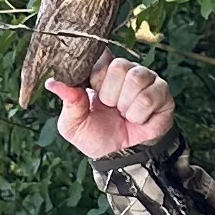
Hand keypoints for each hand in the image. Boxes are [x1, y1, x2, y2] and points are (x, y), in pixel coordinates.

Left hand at [45, 57, 174, 161]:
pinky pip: (149, 95)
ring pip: (136, 78)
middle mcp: (125, 71)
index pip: (100, 55)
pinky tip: (138, 119)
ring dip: (125, 104)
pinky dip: (139, 114)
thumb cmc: (97, 137)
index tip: (93, 91)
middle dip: (110, 94)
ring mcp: (146, 80)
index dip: (96, 74)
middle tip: (110, 108)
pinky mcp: (162, 92)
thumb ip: (67, 101)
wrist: (122, 159)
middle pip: (119, 65)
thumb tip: (52, 82)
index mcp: (101, 72)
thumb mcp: (73, 124)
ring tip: (124, 115)